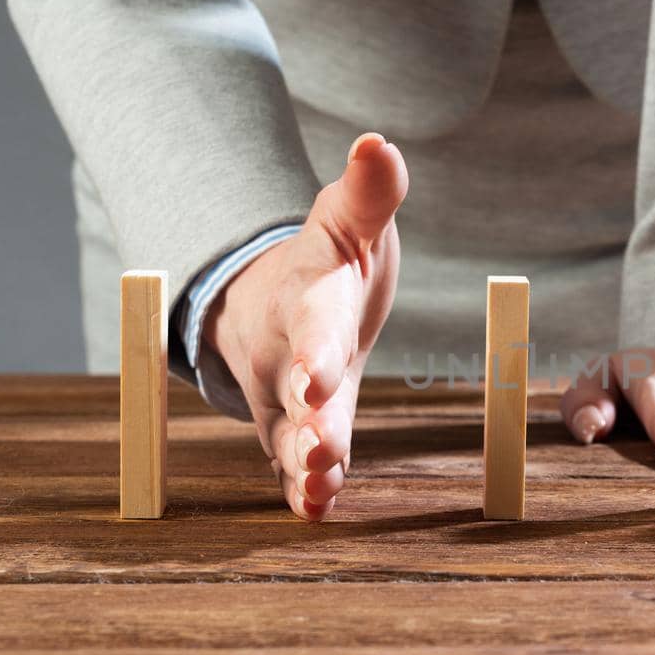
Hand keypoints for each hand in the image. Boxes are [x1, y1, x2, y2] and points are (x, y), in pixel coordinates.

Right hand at [205, 133, 407, 519]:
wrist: (274, 294)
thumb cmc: (329, 258)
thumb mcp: (348, 220)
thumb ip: (370, 191)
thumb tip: (379, 143)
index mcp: (309, 300)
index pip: (313, 326)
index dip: (316, 351)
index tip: (320, 375)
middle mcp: (286, 353)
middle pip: (295, 391)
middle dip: (309, 422)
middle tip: (324, 451)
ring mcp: (284, 396)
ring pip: (290, 435)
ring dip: (305, 464)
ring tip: (319, 490)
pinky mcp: (295, 428)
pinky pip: (292, 461)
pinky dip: (302, 487)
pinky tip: (316, 511)